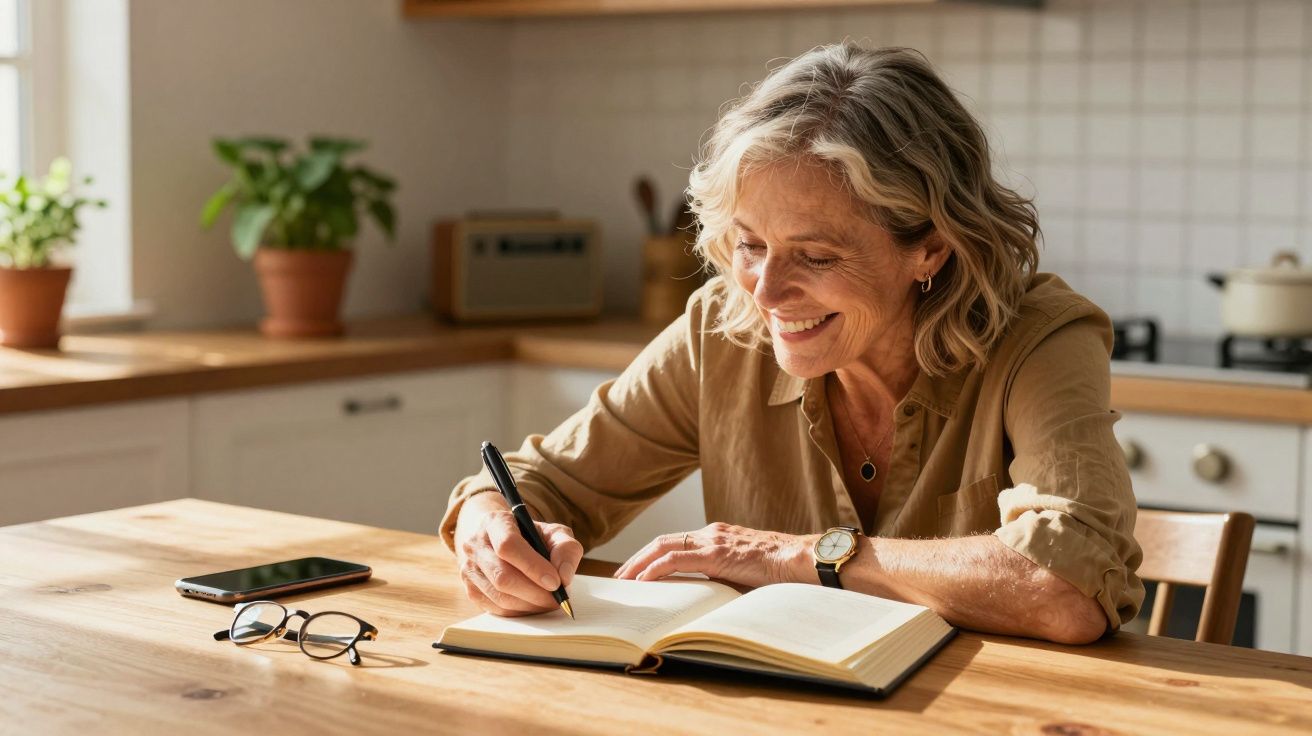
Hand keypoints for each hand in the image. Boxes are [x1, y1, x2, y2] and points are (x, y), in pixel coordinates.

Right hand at [455, 505, 583, 616]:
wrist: (504, 541)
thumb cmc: (532, 537)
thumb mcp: (553, 533)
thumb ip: (565, 548)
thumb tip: (564, 576)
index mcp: (495, 522)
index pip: (508, 545)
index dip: (533, 566)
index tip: (556, 582)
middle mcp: (476, 544)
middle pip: (503, 576)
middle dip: (535, 592)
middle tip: (557, 599)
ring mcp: (469, 568)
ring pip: (499, 596)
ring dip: (529, 604)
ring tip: (549, 602)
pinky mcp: (470, 589)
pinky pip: (496, 609)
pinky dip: (519, 611)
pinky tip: (533, 604)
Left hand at [613, 522, 811, 588]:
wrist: (804, 560)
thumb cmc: (781, 571)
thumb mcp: (745, 573)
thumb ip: (722, 578)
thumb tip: (702, 597)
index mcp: (717, 537)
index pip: (675, 543)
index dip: (651, 556)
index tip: (635, 572)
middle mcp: (711, 533)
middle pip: (662, 542)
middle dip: (637, 559)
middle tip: (621, 578)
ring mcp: (714, 541)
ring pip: (663, 547)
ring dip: (639, 563)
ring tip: (624, 580)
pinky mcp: (718, 553)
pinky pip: (677, 559)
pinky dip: (655, 569)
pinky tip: (643, 580)